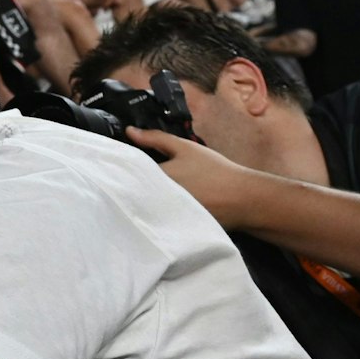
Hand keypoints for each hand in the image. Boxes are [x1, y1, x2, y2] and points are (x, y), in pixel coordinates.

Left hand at [123, 127, 263, 229]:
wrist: (243, 199)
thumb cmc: (214, 171)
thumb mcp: (185, 148)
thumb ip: (156, 139)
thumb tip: (130, 131)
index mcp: (155, 178)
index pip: (127, 172)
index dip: (121, 166)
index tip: (116, 162)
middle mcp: (155, 199)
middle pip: (131, 189)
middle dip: (128, 182)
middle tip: (124, 174)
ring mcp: (163, 215)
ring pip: (141, 203)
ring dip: (139, 195)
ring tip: (140, 187)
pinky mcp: (172, 226)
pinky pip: (154, 216)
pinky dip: (153, 208)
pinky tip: (157, 202)